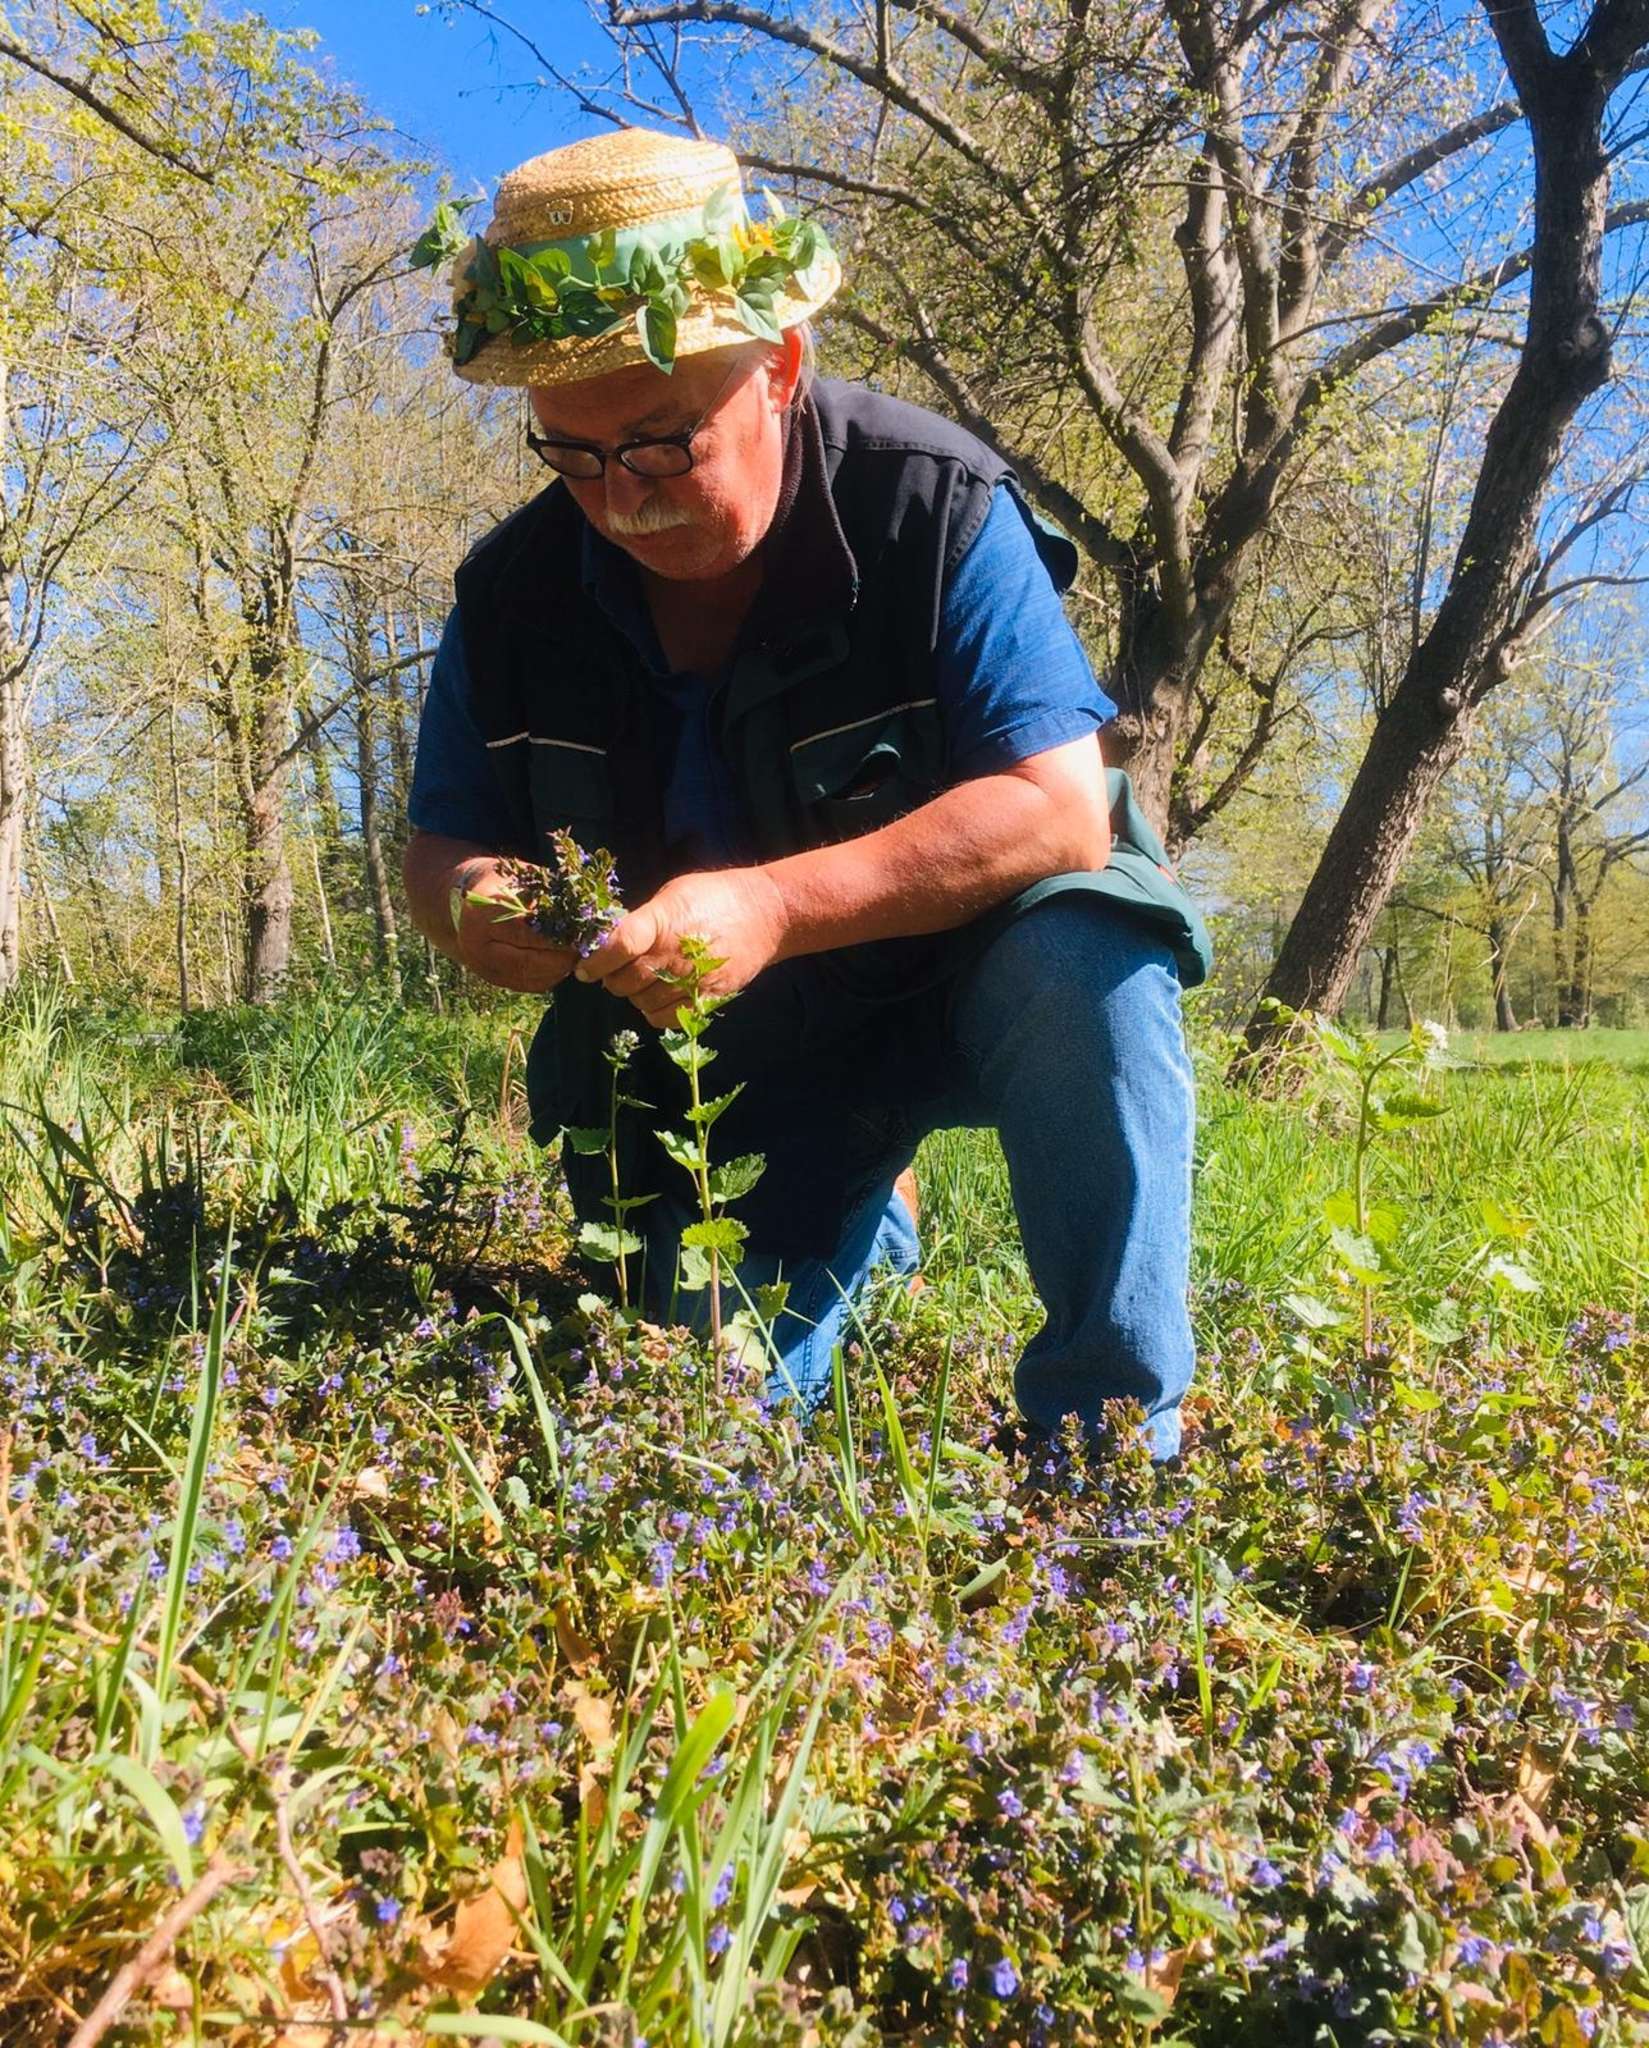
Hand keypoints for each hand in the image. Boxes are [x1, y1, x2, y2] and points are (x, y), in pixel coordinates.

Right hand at [447, 857, 578, 994]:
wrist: (464, 902)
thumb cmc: (500, 883)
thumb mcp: (520, 879)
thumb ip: (548, 896)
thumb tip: (586, 911)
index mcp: (480, 915)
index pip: (527, 931)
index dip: (559, 932)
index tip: (583, 928)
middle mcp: (476, 947)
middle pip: (530, 960)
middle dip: (563, 954)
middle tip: (587, 944)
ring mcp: (483, 968)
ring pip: (533, 977)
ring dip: (561, 967)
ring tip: (579, 951)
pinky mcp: (494, 980)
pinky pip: (531, 984)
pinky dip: (553, 974)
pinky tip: (563, 959)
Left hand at [573, 867, 788, 1026]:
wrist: (766, 914)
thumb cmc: (715, 896)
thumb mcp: (673, 893)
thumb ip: (643, 919)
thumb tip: (611, 940)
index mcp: (663, 921)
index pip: (618, 946)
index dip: (595, 960)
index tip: (584, 968)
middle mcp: (675, 953)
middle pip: (625, 980)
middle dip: (610, 979)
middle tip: (611, 972)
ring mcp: (692, 979)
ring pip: (642, 1002)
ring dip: (633, 995)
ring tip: (638, 981)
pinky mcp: (708, 997)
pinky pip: (667, 1018)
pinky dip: (653, 1012)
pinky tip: (657, 997)